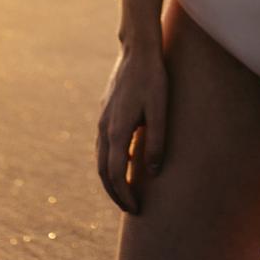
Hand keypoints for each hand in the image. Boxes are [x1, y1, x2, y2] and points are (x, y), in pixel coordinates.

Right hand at [97, 44, 168, 214]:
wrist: (137, 50)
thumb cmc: (153, 79)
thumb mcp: (160, 110)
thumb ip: (156, 142)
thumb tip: (153, 172)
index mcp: (116, 131)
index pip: (114, 174)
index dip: (124, 195)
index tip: (137, 209)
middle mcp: (104, 129)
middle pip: (103, 172)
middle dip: (115, 194)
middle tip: (131, 208)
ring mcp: (102, 121)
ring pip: (99, 160)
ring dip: (110, 180)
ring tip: (126, 193)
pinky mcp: (105, 114)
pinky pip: (102, 147)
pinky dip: (109, 164)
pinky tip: (122, 165)